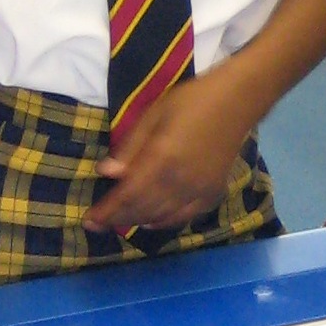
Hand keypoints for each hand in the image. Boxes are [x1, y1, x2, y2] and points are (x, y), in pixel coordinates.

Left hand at [86, 76, 251, 233]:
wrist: (236, 102)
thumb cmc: (191, 101)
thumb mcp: (153, 115)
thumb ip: (130, 147)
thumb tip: (106, 173)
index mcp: (162, 158)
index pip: (127, 194)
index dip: (107, 210)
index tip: (89, 220)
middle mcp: (181, 181)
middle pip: (142, 209)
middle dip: (116, 219)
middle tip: (96, 225)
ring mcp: (199, 190)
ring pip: (161, 217)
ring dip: (137, 221)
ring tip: (118, 222)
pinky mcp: (213, 193)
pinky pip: (185, 217)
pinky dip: (164, 222)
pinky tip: (151, 222)